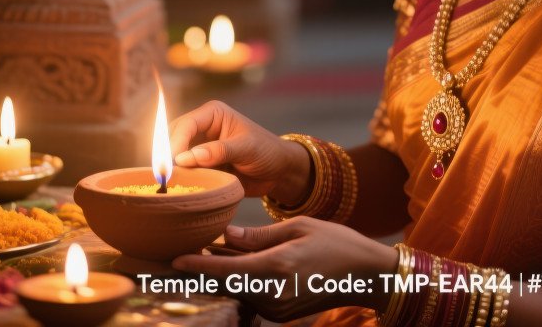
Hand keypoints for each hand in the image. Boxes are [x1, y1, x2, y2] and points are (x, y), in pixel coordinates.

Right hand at [169, 100, 310, 202]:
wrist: (277, 171)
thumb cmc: (267, 152)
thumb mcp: (247, 149)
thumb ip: (219, 151)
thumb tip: (187, 158)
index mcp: (213, 113)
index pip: (185, 125)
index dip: (175, 144)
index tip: (173, 166)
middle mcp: (202, 127)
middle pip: (173, 138)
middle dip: (169, 156)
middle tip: (168, 178)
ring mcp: (199, 146)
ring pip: (174, 155)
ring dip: (172, 169)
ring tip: (173, 185)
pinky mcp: (200, 164)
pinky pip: (182, 170)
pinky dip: (179, 179)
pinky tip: (179, 189)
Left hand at [173, 217, 398, 321]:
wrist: (365, 274)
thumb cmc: (336, 243)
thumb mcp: (299, 227)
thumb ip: (259, 235)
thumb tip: (227, 235)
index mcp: (276, 268)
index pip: (226, 270)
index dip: (199, 266)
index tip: (175, 261)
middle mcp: (273, 295)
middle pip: (227, 285)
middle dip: (204, 272)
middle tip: (183, 258)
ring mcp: (277, 309)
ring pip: (238, 292)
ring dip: (222, 277)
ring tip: (207, 256)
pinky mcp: (282, 314)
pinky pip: (252, 297)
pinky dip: (240, 282)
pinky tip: (236, 266)